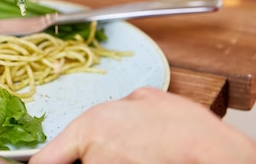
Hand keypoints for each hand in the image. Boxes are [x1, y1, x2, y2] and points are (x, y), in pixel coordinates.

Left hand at [28, 87, 255, 163]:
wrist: (210, 152)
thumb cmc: (182, 126)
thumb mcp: (143, 99)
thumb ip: (116, 108)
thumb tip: (115, 113)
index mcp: (89, 127)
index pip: (45, 159)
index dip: (44, 163)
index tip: (45, 163)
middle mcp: (92, 153)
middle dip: (87, 158)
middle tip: (115, 151)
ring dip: (112, 160)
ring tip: (138, 154)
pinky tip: (145, 159)